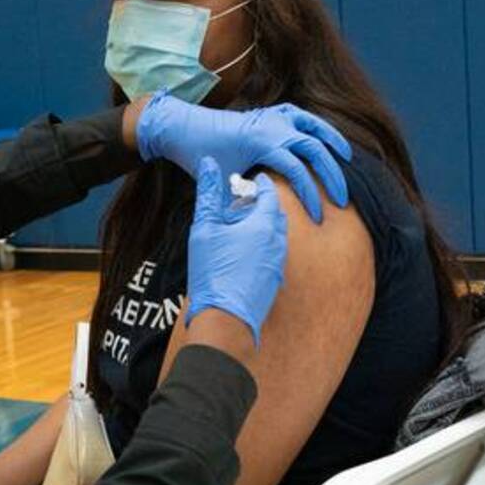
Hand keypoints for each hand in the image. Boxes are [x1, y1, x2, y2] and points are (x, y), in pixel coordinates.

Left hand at [134, 91, 351, 223]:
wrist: (182, 126)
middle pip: (314, 148)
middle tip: (342, 199)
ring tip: (347, 158)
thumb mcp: (221, 183)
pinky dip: (315, 124)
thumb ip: (244, 199)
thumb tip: (264, 217)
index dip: (311, 195)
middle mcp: (271, 125)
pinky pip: (300, 115)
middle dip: (331, 175)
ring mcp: (271, 116)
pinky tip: (324, 138)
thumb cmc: (200, 156)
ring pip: (313, 124)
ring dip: (332, 140)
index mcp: (261, 142)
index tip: (318, 217)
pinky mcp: (268, 112)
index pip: (297, 169)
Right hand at [185, 157, 287, 347]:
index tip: (250, 178)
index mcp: (265, 224)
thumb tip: (210, 163)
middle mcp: (278, 241)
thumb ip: (209, 194)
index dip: (258, 182)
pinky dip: (261, 246)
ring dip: (261, 226)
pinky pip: (272, 253)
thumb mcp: (205, 228)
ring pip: (275, 234)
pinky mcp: (275, 279)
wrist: (225, 320)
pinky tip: (241, 253)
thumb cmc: (213, 273)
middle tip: (242, 201)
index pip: (269, 192)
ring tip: (239, 228)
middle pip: (275, 213)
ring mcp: (279, 262)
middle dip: (261, 204)